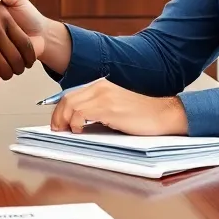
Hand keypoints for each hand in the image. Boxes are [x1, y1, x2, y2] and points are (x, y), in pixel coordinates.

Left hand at [50, 79, 188, 135]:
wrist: (162, 115)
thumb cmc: (140, 115)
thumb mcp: (114, 107)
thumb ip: (96, 109)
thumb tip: (75, 122)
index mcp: (100, 86)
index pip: (70, 95)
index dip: (59, 110)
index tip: (57, 124)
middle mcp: (100, 87)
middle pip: (67, 99)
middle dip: (57, 116)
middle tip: (57, 130)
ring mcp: (104, 97)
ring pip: (70, 105)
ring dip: (64, 120)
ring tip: (67, 132)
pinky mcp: (108, 108)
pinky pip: (81, 113)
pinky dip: (74, 123)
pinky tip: (79, 130)